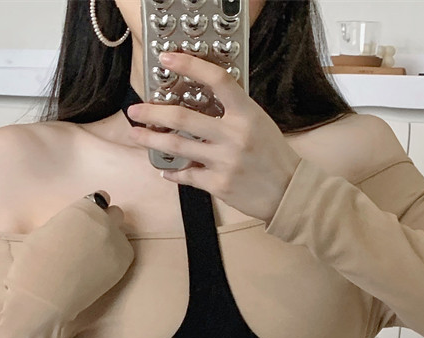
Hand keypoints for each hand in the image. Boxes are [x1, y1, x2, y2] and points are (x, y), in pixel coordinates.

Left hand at [125, 52, 300, 223]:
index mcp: (246, 114)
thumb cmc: (273, 156)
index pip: (216, 80)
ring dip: (151, 140)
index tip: (167, 59)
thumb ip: (232, 113)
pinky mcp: (218, 185)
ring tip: (136, 135)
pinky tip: (165, 170)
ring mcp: (224, 161)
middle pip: (183, 118)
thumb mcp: (258, 123)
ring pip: (177, 147)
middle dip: (152, 113)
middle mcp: (234, 135)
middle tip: (135, 110)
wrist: (288, 192)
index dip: (189, 66)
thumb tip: (199, 108)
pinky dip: (173, 172)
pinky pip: (187, 175)